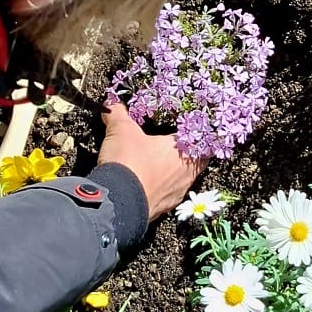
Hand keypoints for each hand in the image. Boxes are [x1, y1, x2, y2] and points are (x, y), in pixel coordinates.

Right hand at [96, 99, 200, 218]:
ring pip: (184, 179)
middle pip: (196, 160)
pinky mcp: (165, 208)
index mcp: (184, 149)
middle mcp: (187, 172)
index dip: (196, 132)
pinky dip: (162, 189)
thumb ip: (118, 115)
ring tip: (159, 165)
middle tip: (173, 146)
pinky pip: (169, 195)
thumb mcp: (121, 131)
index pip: (201, 139)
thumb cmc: (129, 162)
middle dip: (186, 153)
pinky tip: (149, 184)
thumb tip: (111, 104)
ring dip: (175, 172)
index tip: (188, 129)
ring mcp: (178, 192)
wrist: (118, 202)